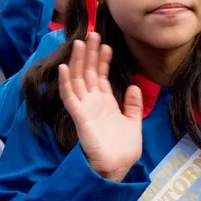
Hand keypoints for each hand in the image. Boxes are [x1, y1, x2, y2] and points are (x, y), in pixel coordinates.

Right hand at [59, 32, 142, 180]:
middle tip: (92, 34)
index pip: (102, 76)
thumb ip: (133, 105)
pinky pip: (70, 97)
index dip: (103, 60)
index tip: (106, 45)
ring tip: (81, 43)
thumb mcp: (134, 123)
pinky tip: (65, 67)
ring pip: (78, 80)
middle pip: (89, 73)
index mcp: (105, 103)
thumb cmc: (124, 149)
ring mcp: (85, 108)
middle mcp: (93, 102)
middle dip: (91, 54)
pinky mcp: (79, 116)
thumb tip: (134, 86)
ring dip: (79, 62)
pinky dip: (66, 82)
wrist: (118, 167)